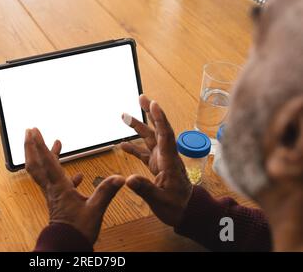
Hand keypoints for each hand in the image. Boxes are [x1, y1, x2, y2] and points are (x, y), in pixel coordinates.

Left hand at [24, 128, 124, 243]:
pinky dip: (63, 174)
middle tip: (29, 131)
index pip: (47, 161)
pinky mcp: (58, 200)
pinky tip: (77, 175)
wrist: (67, 246)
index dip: (40, 145)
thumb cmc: (77, 230)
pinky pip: (56, 182)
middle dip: (32, 147)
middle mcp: (53, 187)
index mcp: (59, 187)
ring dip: (45, 156)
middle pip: (36, 164)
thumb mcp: (95, 210)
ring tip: (54, 144)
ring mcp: (54, 193)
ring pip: (44, 171)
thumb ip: (106, 192)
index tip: (34, 130)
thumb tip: (119, 178)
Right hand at [120, 95, 192, 226]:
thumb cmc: (177, 207)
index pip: (165, 136)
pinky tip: (123, 143)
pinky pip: (144, 153)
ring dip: (139, 127)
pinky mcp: (157, 166)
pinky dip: (134, 147)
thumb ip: (144, 189)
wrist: (187, 213)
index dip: (160, 119)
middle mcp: (166, 157)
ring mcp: (162, 160)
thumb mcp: (160, 201)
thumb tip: (128, 179)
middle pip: (158, 130)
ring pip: (150, 139)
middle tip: (142, 98)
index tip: (153, 104)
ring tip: (125, 116)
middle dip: (151, 113)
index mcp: (169, 162)